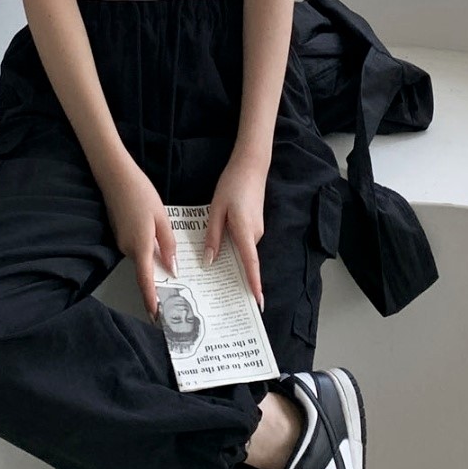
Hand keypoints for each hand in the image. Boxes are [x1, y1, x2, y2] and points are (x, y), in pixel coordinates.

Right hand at [97, 158, 178, 318]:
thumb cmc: (140, 193)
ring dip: (153, 262)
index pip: (145, 280)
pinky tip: (158, 241)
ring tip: (172, 264)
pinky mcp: (120, 233)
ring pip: (141, 258)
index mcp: (140, 246)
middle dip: (157, 281)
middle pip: (145, 270)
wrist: (115, 175)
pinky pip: (137, 248)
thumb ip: (168, 244)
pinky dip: (148, 250)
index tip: (156, 316)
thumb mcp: (161, 217)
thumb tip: (172, 268)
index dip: (150, 299)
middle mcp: (128, 248)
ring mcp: (121, 241)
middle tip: (176, 292)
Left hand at [203, 156, 267, 310]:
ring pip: (242, 250)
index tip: (258, 302)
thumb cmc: (232, 186)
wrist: (250, 166)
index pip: (251, 264)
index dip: (254, 284)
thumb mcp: (216, 210)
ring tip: (212, 270)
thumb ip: (213, 237)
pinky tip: (220, 246)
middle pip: (245, 261)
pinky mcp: (254, 225)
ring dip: (231, 260)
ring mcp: (257, 230)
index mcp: (245, 233)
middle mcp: (255, 235)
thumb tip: (210, 261)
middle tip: (218, 292)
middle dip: (235, 276)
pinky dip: (233, 248)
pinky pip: (243, 242)